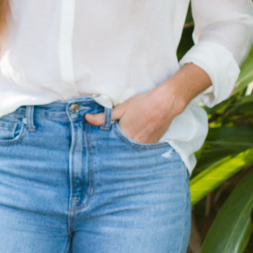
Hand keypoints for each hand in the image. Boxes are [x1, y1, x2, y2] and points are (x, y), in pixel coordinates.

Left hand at [84, 64, 210, 143]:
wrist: (166, 103)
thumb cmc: (143, 104)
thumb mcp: (121, 108)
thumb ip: (103, 116)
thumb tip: (87, 118)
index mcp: (125, 135)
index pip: (110, 145)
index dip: (104, 145)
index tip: (98, 146)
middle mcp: (135, 143)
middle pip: (120, 149)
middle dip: (114, 148)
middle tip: (107, 148)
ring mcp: (145, 144)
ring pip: (131, 149)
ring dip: (126, 148)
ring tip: (121, 145)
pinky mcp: (153, 143)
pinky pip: (141, 148)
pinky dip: (136, 146)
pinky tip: (134, 141)